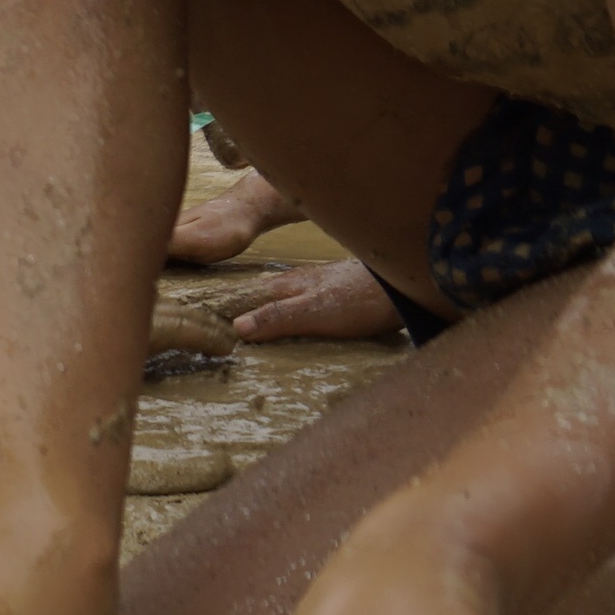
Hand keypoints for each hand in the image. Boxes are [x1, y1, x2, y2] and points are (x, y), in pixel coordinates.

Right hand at [230, 259, 402, 343]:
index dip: (229, 310)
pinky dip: (295, 316)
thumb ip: (277, 318)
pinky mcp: (339, 296)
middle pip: (265, 297)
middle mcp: (299, 282)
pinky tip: (298, 325)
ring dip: (271, 313)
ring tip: (257, 333)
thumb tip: (236, 327)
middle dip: (247, 311)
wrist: (406, 288)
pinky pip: (306, 306)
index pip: (247, 296)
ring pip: (286, 300)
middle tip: (225, 333)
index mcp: (287, 285)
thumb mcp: (314, 313)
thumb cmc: (358, 301)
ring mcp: (320, 287)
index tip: (208, 327)